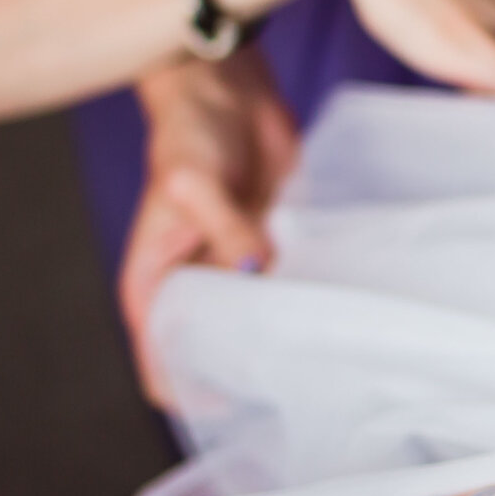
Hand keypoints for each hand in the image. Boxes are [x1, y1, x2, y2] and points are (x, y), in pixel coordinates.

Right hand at [119, 49, 299, 402]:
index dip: (193, 394)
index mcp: (153, 284)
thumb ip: (226, 227)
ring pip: (259, 324)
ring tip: (325, 353)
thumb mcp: (193, 180)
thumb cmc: (190, 131)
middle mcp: (193, 286)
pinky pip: (291, 288)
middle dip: (250, 370)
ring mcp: (234, 269)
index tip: (238, 406)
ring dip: (287, 335)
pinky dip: (309, 299)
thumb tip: (256, 272)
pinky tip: (341, 310)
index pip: (161, 364)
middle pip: (217, 354)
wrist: (226, 89)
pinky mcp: (271, 248)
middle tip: (297, 382)